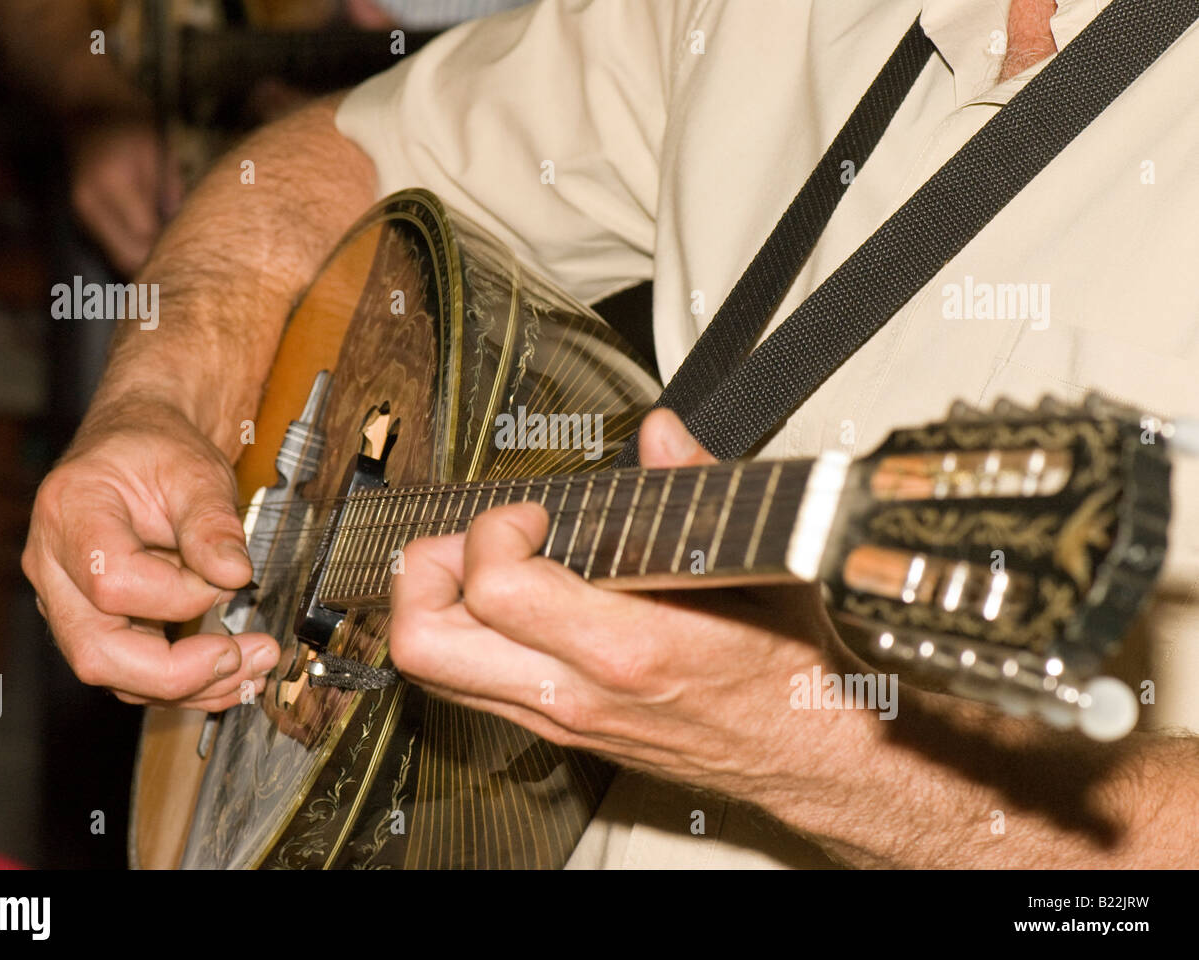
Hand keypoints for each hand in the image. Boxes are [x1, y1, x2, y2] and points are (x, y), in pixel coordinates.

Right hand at [22, 397, 279, 710]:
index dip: (178, 594)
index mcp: (70, 513)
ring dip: (190, 685)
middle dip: (177, 672)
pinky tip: (233, 672)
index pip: (111, 582)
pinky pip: (131, 671)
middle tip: (244, 657)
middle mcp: (53, 567)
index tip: (227, 579)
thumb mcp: (194, 469)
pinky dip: (185, 682)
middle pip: (96, 651)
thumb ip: (212, 522)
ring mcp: (67, 602)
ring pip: (113, 673)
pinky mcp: (94, 623)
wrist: (137, 447)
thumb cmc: (155, 451)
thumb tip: (234, 574)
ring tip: (254, 666)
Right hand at [68, 120, 181, 274]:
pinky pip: (112, 249)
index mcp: (112, 184)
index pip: (145, 236)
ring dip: (146, 266)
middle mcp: (90, 204)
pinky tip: (156, 252)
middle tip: (192, 270)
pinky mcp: (82, 218)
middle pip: (127, 258)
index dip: (172, 252)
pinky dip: (134, 255)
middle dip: (159, 267)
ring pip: (118, 259)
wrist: (88, 107)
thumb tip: (186, 235)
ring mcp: (81, 213)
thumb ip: (171, 193)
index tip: (199, 260)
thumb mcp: (160, 151)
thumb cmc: (132, 124)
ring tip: (176, 264)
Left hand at [389, 409, 855, 801]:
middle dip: (424, 572)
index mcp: (623, 646)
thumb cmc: (789, 671)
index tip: (531, 512)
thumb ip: (698, 487)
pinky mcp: (561, 733)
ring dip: (436, 605)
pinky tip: (506, 605)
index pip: (494, 585)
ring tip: (481, 564)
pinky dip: (465, 637)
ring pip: (435, 672)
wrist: (808, 754)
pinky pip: (470, 688)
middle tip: (469, 540)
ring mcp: (561, 720)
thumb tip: (661, 435)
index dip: (494, 529)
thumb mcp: (759, 564)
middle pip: (426, 643)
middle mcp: (576, 692)